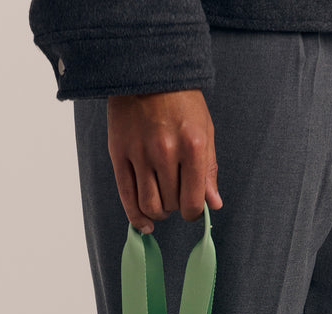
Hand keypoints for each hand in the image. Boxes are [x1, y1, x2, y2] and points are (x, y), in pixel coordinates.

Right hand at [107, 89, 222, 233]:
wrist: (147, 70)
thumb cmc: (181, 101)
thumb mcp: (205, 130)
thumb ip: (208, 169)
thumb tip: (212, 205)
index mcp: (193, 146)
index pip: (192, 202)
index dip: (192, 212)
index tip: (191, 208)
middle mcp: (166, 151)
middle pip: (171, 204)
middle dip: (175, 206)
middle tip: (174, 194)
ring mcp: (140, 153)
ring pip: (149, 205)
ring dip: (157, 212)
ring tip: (160, 204)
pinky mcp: (118, 153)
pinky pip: (127, 196)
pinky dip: (136, 216)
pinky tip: (143, 224)